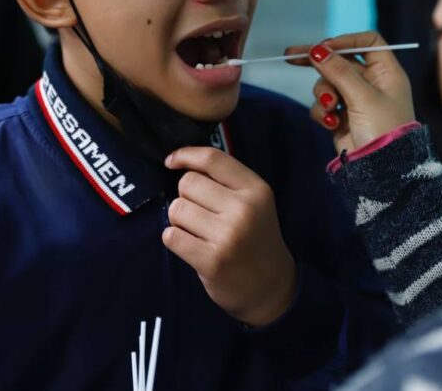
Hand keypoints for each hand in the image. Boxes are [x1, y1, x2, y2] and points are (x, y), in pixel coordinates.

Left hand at [162, 148, 296, 327]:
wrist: (271, 287)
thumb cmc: (255, 238)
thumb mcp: (254, 202)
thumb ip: (225, 181)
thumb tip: (179, 161)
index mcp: (256, 189)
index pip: (212, 159)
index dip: (185, 155)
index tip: (171, 162)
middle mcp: (244, 209)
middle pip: (188, 183)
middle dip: (186, 196)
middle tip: (202, 215)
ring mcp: (228, 236)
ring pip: (176, 209)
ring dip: (179, 220)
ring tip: (198, 232)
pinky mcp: (212, 261)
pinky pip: (171, 236)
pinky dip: (174, 239)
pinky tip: (191, 246)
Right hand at [286, 31, 414, 152]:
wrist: (382, 170)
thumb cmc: (384, 130)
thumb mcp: (362, 96)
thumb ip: (338, 71)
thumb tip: (317, 49)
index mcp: (386, 73)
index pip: (367, 43)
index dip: (346, 41)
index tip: (324, 47)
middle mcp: (371, 83)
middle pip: (340, 61)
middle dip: (319, 64)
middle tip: (290, 57)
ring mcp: (356, 100)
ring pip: (328, 84)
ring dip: (324, 95)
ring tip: (331, 109)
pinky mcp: (342, 117)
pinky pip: (324, 105)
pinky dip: (323, 113)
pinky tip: (331, 124)